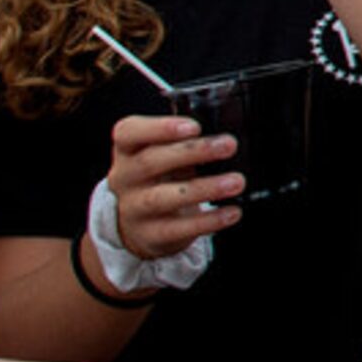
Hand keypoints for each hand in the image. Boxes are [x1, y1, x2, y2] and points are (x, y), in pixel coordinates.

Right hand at [103, 112, 243, 258]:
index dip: (160, 128)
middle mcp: (125, 178)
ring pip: (163, 197)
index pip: (129, 132)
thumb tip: (224, 134)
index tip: (194, 126)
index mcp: (127, 150)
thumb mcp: (162, 153)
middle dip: (193, 152)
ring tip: (236, 182)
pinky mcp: (150, 234)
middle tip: (229, 145)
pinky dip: (208, 221)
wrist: (137, 223)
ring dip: (204, 188)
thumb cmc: (158, 176)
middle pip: (151, 162)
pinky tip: (231, 212)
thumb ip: (183, 140)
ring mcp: (133, 208)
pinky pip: (178, 228)